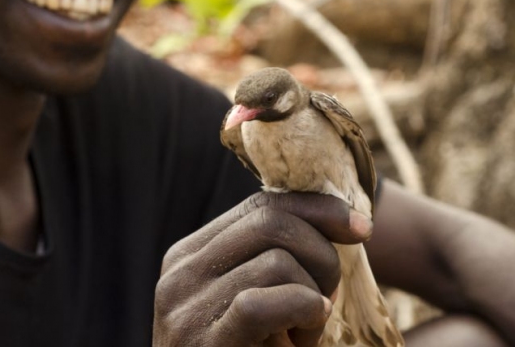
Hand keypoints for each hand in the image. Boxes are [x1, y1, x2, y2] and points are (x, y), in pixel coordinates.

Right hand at [153, 191, 372, 346]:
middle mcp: (180, 274)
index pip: (258, 207)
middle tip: (327, 299)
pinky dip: (299, 312)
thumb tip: (335, 219)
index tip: (360, 227)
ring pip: (276, 262)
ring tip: (303, 336)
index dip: (316, 209)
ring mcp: (185, 309)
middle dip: (321, 255)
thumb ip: (268, 260)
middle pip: (270, 224)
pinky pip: (260, 305)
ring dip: (311, 299)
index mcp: (189, 255)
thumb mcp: (251, 301)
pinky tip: (304, 338)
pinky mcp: (204, 344)